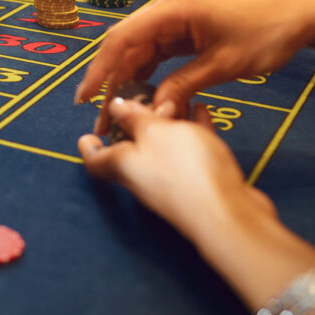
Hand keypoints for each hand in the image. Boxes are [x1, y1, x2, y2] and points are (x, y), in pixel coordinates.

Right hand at [75, 0, 314, 133]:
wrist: (302, 15)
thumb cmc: (268, 32)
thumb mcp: (225, 64)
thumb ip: (184, 86)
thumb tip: (152, 113)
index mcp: (172, 10)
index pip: (122, 39)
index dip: (100, 70)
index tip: (85, 98)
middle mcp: (166, 12)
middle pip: (124, 47)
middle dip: (109, 82)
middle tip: (98, 118)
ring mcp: (174, 22)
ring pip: (137, 54)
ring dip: (127, 83)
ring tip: (118, 117)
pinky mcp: (184, 33)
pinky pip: (156, 56)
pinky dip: (147, 78)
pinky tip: (142, 101)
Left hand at [78, 98, 274, 241]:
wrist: (228, 214)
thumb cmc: (186, 171)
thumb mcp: (155, 132)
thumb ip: (136, 118)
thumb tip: (116, 109)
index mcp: (123, 165)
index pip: (95, 159)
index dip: (89, 146)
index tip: (86, 135)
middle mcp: (143, 178)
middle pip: (131, 150)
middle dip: (136, 124)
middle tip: (144, 100)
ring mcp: (172, 184)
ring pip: (164, 149)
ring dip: (168, 125)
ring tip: (177, 100)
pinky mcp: (200, 186)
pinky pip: (191, 154)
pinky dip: (193, 132)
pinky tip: (201, 112)